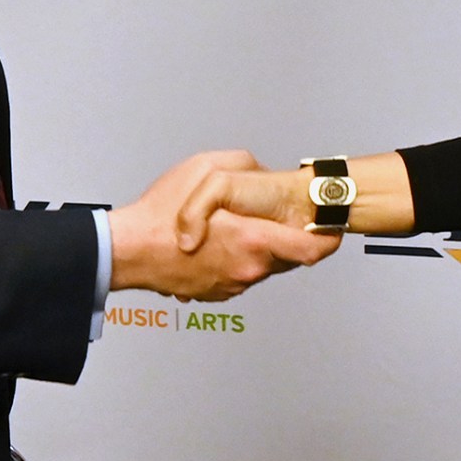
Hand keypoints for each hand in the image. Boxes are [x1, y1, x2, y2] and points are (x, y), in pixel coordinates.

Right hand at [110, 151, 337, 300]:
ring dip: (255, 248)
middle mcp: (249, 269)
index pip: (312, 250)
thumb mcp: (207, 168)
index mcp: (255, 240)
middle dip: (283, 236)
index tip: (332, 229)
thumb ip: (246, 167)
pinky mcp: (217, 294)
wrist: (129, 251)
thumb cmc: (162, 215)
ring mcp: (233, 285)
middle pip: (287, 257)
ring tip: (228, 229)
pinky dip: (233, 260)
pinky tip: (212, 244)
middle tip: (267, 217)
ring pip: (261, 266)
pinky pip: (238, 275)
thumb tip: (263, 174)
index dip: (328, 239)